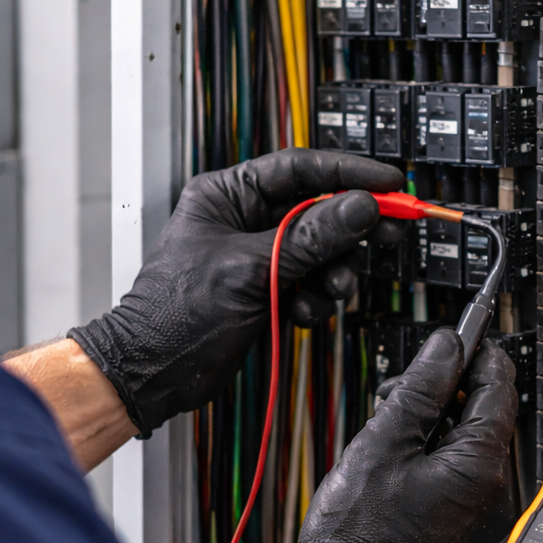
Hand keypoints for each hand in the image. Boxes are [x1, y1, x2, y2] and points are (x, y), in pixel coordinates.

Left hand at [68, 151, 403, 435]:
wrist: (153, 374)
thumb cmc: (174, 316)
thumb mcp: (250, 269)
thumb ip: (310, 237)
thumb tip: (358, 207)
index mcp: (227, 195)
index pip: (300, 168)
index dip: (349, 172)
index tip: (389, 182)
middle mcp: (244, 219)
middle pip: (318, 209)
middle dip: (351, 228)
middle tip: (388, 233)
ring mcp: (257, 256)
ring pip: (320, 250)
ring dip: (333, 271)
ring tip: (332, 288)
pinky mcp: (266, 289)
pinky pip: (310, 283)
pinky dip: (314, 299)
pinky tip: (300, 312)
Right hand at [264, 330, 518, 542]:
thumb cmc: (362, 540)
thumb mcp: (383, 444)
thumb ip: (420, 389)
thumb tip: (446, 348)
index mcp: (482, 465)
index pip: (499, 385)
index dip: (477, 352)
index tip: (458, 335)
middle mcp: (495, 491)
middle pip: (484, 415)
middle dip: (445, 394)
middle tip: (399, 394)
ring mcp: (483, 516)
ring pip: (468, 447)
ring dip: (434, 429)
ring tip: (388, 438)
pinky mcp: (467, 533)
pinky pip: (460, 479)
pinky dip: (433, 463)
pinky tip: (395, 471)